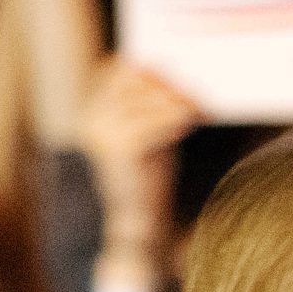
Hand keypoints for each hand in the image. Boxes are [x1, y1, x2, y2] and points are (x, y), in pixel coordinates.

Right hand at [76, 60, 199, 252]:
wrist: (132, 222)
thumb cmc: (144, 179)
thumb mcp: (145, 135)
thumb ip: (151, 108)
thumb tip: (175, 79)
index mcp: (93, 111)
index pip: (119, 69)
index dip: (151, 68)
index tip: (179, 77)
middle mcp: (93, 117)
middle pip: (138, 78)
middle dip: (171, 83)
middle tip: (198, 95)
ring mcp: (104, 131)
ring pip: (150, 97)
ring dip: (181, 101)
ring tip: (199, 111)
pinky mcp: (121, 146)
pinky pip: (156, 120)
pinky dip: (177, 118)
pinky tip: (190, 123)